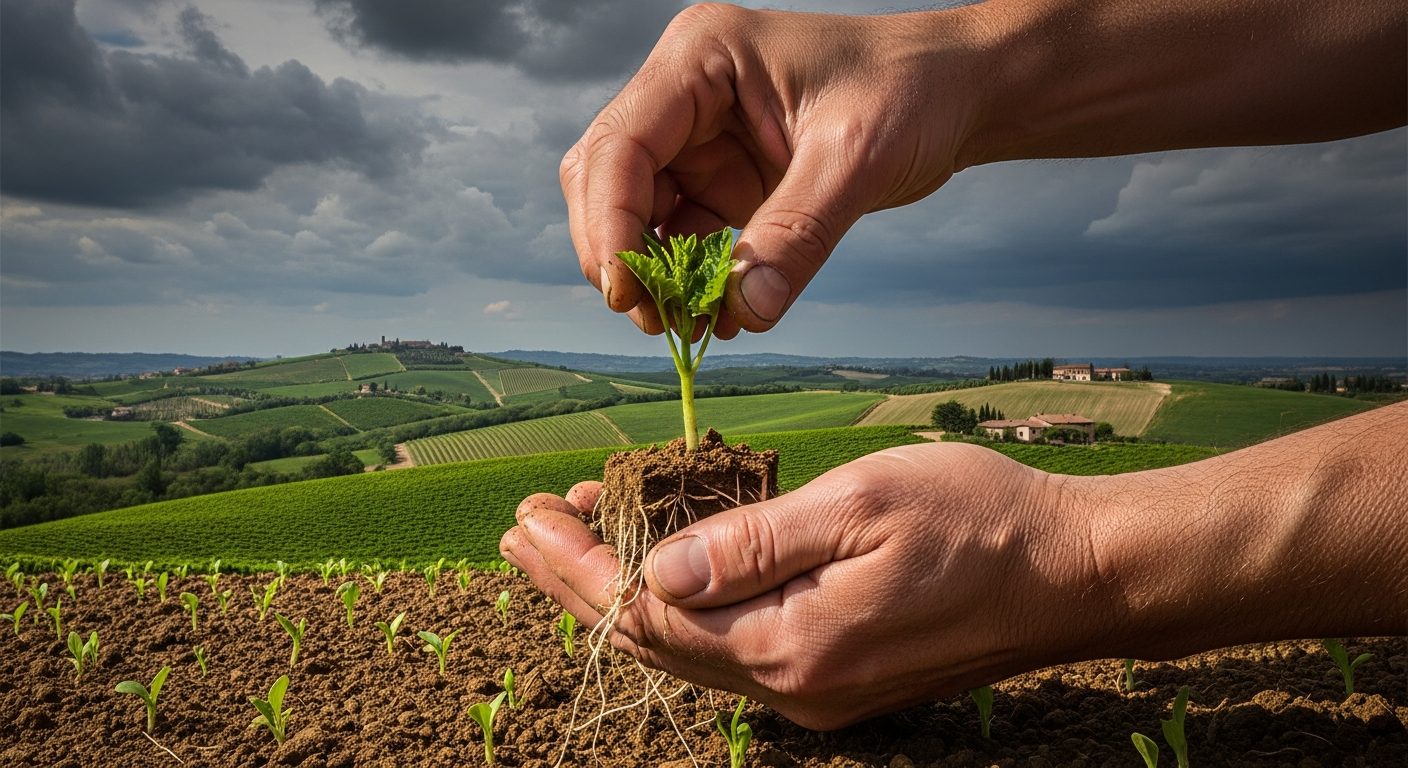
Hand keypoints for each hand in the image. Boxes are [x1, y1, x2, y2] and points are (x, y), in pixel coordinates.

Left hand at [500, 442, 1117, 729]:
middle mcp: (794, 689)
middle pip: (655, 642)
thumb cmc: (976, 520)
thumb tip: (654, 573)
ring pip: (689, 651)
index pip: (649, 613)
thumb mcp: (860, 505)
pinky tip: (661, 571)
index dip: (580, 566)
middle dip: (579, 583)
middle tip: (521, 531)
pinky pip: (731, 651)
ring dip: (622, 596)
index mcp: (791, 646)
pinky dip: (681, 609)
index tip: (528, 518)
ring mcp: (817, 694)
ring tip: (568, 545)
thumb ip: (752, 543)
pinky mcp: (837, 680)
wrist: (1073, 574)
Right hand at [560, 3, 989, 337]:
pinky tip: (719, 315)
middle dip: (621, 253)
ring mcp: (699, 136)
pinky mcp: (721, 176)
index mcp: (701, 57)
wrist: (957, 92)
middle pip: (606, 179)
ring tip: (691, 328)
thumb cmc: (912, 92)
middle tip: (657, 321)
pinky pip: (681, 235)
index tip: (629, 292)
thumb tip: (743, 313)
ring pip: (636, 214)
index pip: (620, 144)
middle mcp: (685, 91)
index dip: (611, 222)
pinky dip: (690, 278)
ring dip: (654, 275)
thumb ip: (796, 234)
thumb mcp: (855, 160)